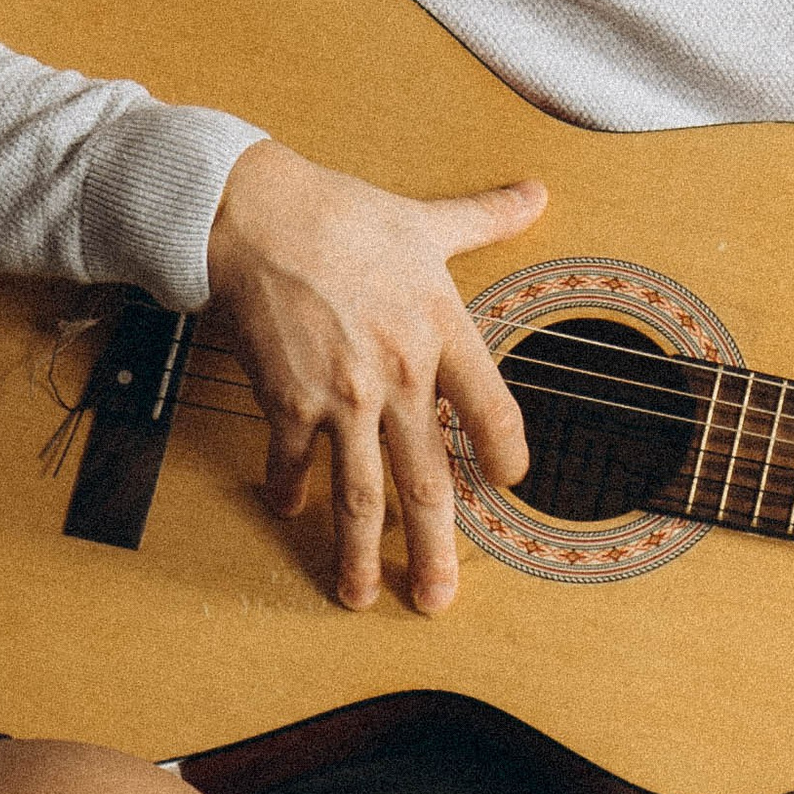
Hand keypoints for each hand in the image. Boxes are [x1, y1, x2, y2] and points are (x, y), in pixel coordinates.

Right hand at [204, 141, 543, 614]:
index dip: (505, 456)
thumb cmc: (341, 213)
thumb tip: (537, 193)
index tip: (508, 486)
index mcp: (443, 332)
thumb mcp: (423, 219)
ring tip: (361, 596)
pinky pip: (295, 463)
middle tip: (438, 601)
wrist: (257, 212)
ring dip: (361, 554)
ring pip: (361, 495)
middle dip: (434, 551)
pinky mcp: (290, 401)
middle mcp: (401, 376)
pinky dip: (292, 492)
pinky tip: (290, 512)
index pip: (494, 413)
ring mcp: (345, 396)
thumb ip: (485, 218)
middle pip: (428, 483)